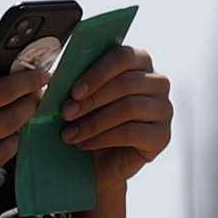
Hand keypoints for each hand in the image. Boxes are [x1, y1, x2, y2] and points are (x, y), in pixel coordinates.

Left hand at [59, 42, 171, 182]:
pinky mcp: (162, 136)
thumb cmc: (88, 119)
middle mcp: (158, 82)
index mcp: (139, 62)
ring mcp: (164, 109)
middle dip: (92, 100)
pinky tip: (84, 144)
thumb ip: (74, 81)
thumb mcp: (78, 97)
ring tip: (69, 134)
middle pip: (127, 83)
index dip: (97, 73)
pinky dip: (102, 138)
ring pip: (129, 107)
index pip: (124, 56)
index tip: (74, 92)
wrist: (98, 161)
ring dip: (93, 122)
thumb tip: (53, 75)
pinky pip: (132, 133)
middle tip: (66, 113)